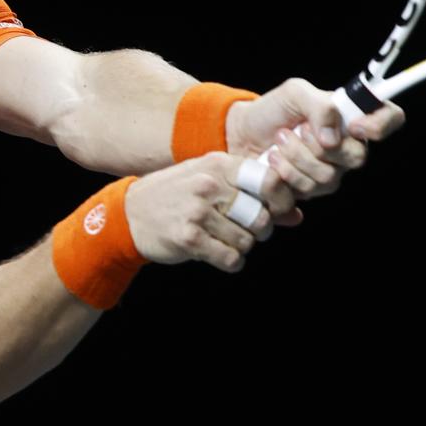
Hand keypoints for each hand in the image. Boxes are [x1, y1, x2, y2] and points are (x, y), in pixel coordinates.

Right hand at [124, 154, 283, 272]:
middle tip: (248, 232)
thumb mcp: (211, 182)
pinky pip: (230, 257)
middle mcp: (209, 185)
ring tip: (227, 242)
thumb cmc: (177, 196)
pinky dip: (231, 261)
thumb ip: (251, 193)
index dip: (281, 201)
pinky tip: (220, 255)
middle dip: (260, 230)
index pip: (269, 180)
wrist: (129, 214)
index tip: (276, 212)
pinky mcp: (188, 238)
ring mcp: (198, 211)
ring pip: (247, 240)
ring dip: (243, 247)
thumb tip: (296, 216)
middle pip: (261, 216)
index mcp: (218, 164)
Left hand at [226, 77, 405, 201]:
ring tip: (278, 142)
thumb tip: (332, 137)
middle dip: (319, 145)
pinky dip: (285, 175)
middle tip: (296, 130)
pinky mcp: (309, 192)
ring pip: (329, 178)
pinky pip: (308, 192)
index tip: (352, 125)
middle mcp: (347, 148)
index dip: (380, 124)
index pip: (391, 118)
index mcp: (352, 117)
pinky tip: (272, 162)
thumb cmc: (272, 111)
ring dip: (296, 158)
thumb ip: (319, 105)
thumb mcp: (294, 93)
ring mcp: (331, 173)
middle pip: (357, 158)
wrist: (241, 135)